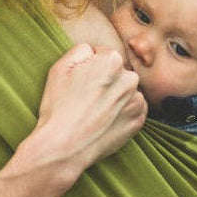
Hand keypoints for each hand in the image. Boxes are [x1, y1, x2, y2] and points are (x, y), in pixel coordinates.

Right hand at [29, 43, 146, 173]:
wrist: (65, 146)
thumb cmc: (59, 107)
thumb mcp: (60, 68)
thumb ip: (81, 50)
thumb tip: (93, 50)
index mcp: (112, 61)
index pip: (103, 55)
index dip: (88, 68)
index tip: (79, 83)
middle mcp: (130, 79)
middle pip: (117, 73)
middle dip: (105, 80)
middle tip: (85, 98)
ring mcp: (136, 101)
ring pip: (125, 91)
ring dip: (114, 96)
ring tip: (93, 111)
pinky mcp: (138, 121)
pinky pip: (132, 109)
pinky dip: (121, 112)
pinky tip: (104, 120)